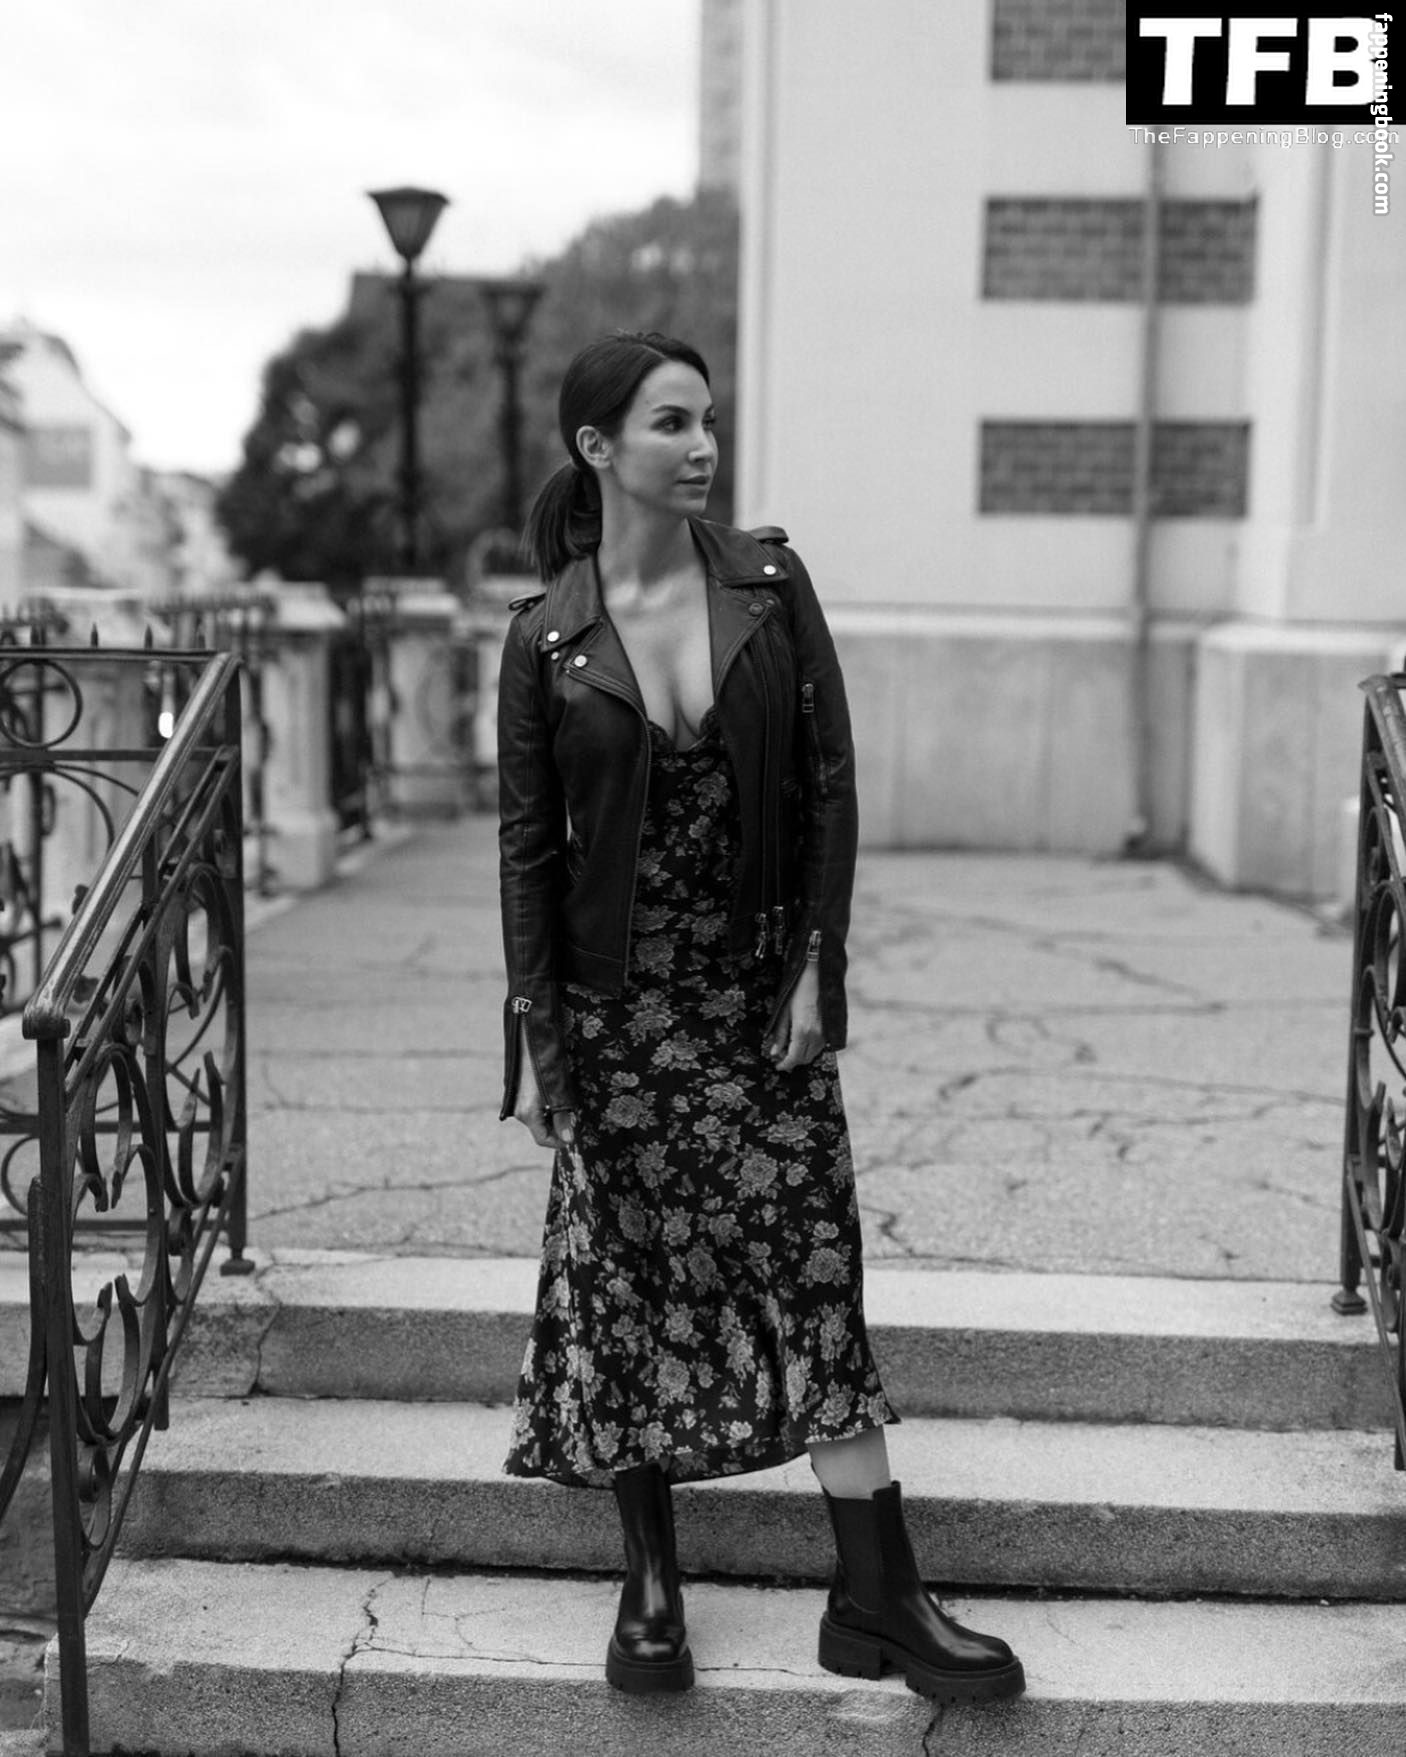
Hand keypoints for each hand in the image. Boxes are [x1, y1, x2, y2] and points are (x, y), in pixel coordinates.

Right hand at [512, 1025, 575, 1149]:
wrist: (528, 1034)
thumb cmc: (544, 1061)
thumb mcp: (558, 1090)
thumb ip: (562, 1116)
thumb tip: (568, 1139)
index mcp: (526, 1113)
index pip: (542, 1139)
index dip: (560, 1140)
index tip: (574, 1135)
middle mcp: (517, 1109)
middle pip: (540, 1128)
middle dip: (558, 1125)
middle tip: (574, 1115)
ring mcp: (516, 1098)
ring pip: (538, 1115)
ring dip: (553, 1113)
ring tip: (567, 1100)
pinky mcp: (518, 1088)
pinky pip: (534, 1104)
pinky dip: (546, 1103)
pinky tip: (556, 1090)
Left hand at [765, 962, 823, 1071]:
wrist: (817, 976)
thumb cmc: (797, 991)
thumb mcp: (783, 1012)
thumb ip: (779, 1034)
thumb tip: (774, 1052)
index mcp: (802, 1032)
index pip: (794, 1058)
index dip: (784, 1065)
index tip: (777, 1065)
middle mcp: (816, 1036)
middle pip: (804, 1059)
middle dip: (792, 1061)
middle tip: (781, 1056)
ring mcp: (826, 1033)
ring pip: (813, 1054)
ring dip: (802, 1055)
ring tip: (790, 1047)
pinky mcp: (830, 1029)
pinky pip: (820, 1046)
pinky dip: (810, 1048)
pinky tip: (802, 1039)